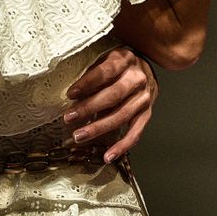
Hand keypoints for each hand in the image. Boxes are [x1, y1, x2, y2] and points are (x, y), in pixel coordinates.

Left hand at [63, 44, 158, 161]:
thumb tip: (70, 93)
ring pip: (122, 115)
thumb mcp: (105, 59)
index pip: (106, 72)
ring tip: (79, 136)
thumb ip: (92, 72)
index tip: (70, 94)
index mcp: (125, 60)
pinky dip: (122, 145)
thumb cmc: (118, 66)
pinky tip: (107, 156)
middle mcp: (138, 78)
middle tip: (69, 118)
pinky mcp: (147, 113)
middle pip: (114, 95)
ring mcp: (145, 97)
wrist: (145, 69)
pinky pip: (136, 132)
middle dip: (89, 108)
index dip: (88, 83)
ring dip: (99, 128)